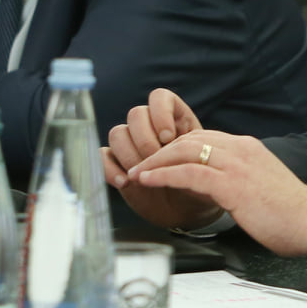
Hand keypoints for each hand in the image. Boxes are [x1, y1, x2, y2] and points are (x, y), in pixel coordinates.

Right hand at [103, 90, 213, 229]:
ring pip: (117, 132)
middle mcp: (150, 127)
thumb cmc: (199, 185)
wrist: (186, 211)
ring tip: (143, 176)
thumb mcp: (204, 167)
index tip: (168, 137)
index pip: (159, 97)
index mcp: (174, 120)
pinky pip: (102, 155)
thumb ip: (193, 154)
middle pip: (136, 114)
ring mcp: (131, 144)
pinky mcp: (116, 163)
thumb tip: (176, 148)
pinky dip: (110, 168)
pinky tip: (125, 183)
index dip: (160, 113)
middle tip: (156, 160)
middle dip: (145, 139)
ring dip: (129, 154)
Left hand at [128, 132, 306, 260]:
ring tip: (137, 173)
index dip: (176, 148)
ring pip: (185, 151)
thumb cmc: (291, 214)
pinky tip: (149, 180)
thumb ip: (239, 181)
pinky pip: (189, 172)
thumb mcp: (261, 187)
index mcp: (248, 149)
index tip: (159, 162)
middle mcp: (241, 149)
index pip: (204, 138)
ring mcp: (237, 164)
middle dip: (160, 151)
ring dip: (155, 161)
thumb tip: (218, 190)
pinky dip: (164, 174)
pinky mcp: (232, 184)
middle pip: (190, 139)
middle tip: (140, 166)